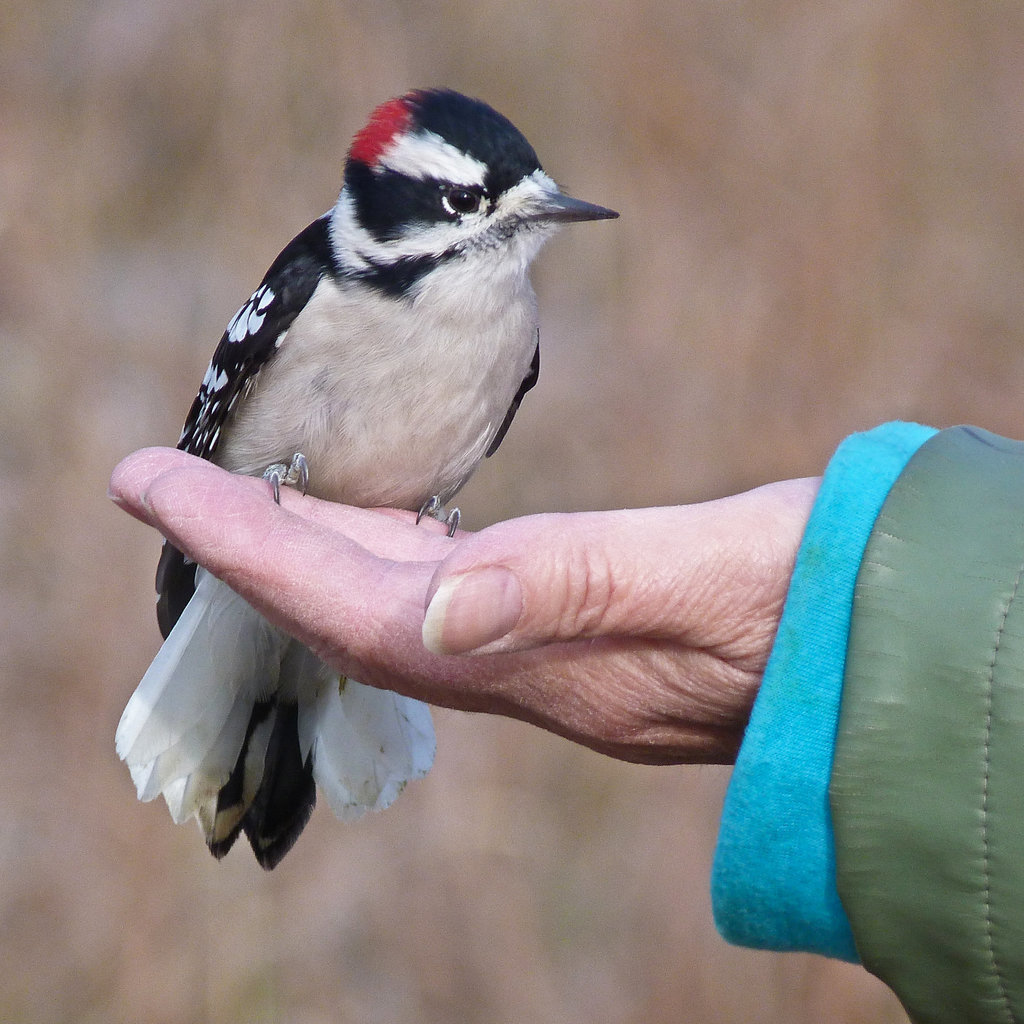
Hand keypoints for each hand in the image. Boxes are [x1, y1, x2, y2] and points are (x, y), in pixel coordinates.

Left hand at [109, 448, 817, 764]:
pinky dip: (377, 552)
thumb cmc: (797, 602)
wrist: (859, 644)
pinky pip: (433, 591)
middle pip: (333, 603)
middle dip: (239, 542)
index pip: (333, 597)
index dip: (234, 542)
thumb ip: (571, 589)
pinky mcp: (559, 629)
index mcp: (516, 648)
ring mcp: (528, 650)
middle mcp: (503, 661)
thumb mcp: (697, 578)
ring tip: (240, 495)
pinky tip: (366, 526)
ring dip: (300, 548)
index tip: (148, 483)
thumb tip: (437, 607)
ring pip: (377, 598)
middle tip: (162, 480)